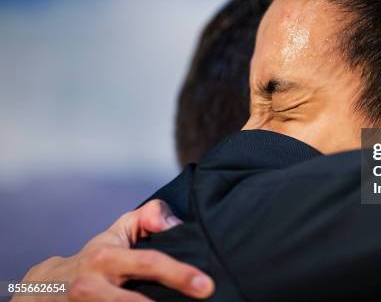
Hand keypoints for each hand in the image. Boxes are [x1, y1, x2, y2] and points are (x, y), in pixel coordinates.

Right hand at [14, 200, 214, 300]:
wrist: (44, 288)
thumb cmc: (96, 256)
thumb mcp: (117, 232)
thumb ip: (148, 217)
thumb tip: (174, 224)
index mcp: (106, 257)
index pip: (149, 262)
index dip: (179, 274)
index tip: (206, 285)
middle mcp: (92, 286)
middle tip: (202, 300)